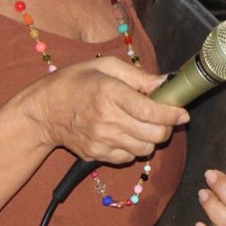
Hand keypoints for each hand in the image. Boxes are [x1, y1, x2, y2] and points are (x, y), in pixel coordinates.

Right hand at [27, 56, 187, 165]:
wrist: (42, 112)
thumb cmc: (74, 83)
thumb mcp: (104, 67)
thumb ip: (137, 75)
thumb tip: (164, 83)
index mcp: (109, 93)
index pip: (150, 111)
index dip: (172, 114)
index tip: (182, 112)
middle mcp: (106, 119)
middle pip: (153, 134)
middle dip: (166, 127)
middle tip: (164, 118)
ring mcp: (101, 140)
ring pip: (144, 149)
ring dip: (151, 139)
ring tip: (144, 126)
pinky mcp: (96, 155)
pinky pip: (128, 158)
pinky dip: (134, 148)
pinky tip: (126, 134)